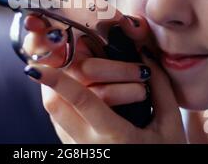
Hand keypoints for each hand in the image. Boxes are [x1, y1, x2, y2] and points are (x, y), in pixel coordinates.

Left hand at [22, 14, 185, 143]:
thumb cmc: (165, 155)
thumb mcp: (171, 126)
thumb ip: (161, 89)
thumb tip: (146, 54)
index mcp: (115, 136)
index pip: (82, 101)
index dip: (57, 80)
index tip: (37, 66)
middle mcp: (90, 145)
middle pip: (55, 106)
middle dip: (49, 80)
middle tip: (54, 58)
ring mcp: (80, 151)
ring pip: (54, 115)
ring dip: (54, 91)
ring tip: (64, 72)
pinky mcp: (75, 152)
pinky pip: (59, 124)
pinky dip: (62, 104)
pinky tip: (76, 94)